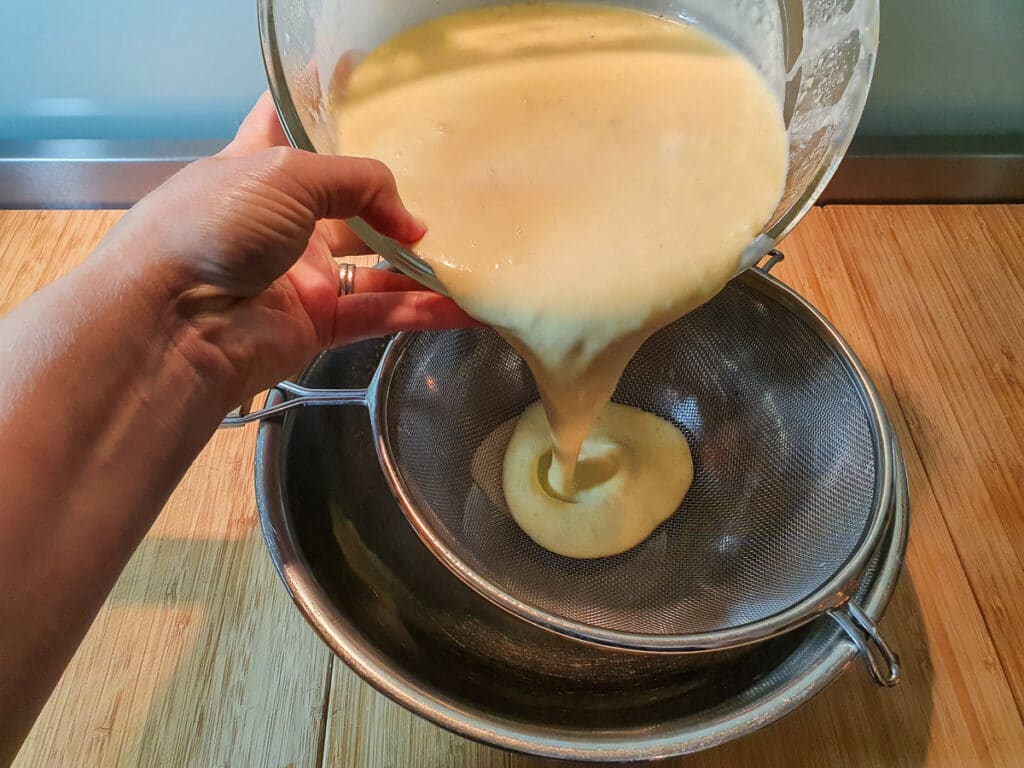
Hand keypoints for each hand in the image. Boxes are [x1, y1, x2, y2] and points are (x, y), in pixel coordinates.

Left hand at [95, 92, 475, 409]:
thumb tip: (409, 220)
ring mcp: (300, 275)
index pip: (287, 125)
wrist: (174, 322)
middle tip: (449, 191)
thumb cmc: (214, 225)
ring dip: (420, 263)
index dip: (320, 105)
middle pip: (348, 204)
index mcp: (257, 169)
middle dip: (394, 201)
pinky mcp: (318, 323)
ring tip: (473, 253)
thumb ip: (357, 181)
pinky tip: (467, 307)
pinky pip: (379, 313)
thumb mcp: (285, 173)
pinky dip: (421, 312)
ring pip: (373, 265)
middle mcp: (280, 221)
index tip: (363, 91)